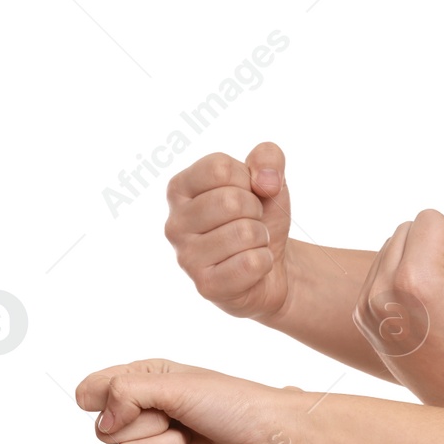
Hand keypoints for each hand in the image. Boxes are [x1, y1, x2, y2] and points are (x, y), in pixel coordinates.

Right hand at [76, 358, 301, 443]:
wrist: (274, 442)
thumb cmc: (234, 403)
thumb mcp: (175, 383)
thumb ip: (125, 392)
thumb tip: (100, 420)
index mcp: (144, 385)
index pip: (93, 391)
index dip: (103, 397)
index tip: (127, 398)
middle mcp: (145, 417)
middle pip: (103, 430)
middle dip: (143, 425)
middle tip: (176, 418)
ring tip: (192, 440)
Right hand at [164, 142, 293, 320]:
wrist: (269, 265)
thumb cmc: (259, 217)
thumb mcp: (268, 177)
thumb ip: (268, 157)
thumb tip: (266, 182)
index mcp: (179, 189)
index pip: (218, 168)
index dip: (246, 179)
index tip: (245, 193)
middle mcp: (174, 224)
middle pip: (231, 201)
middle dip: (255, 210)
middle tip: (249, 222)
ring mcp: (186, 257)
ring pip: (245, 233)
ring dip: (260, 237)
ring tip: (249, 244)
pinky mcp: (205, 286)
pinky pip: (251, 263)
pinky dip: (264, 262)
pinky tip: (249, 266)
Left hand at [353, 210, 443, 409]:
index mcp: (413, 279)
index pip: (428, 218)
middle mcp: (380, 292)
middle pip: (405, 229)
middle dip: (434, 248)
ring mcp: (365, 307)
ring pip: (390, 249)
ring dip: (417, 262)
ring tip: (438, 300)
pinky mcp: (361, 317)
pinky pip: (379, 273)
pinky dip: (402, 280)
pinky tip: (422, 310)